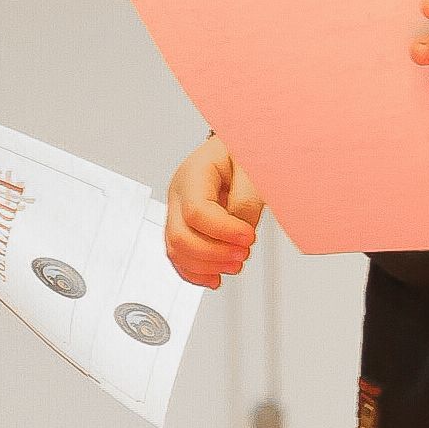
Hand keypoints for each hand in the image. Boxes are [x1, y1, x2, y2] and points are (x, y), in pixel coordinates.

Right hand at [165, 135, 264, 288]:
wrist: (238, 150)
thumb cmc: (243, 153)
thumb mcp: (251, 168)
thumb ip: (245, 200)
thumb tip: (239, 232)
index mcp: (194, 172)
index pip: (197, 211)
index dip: (223, 231)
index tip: (248, 237)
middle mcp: (179, 193)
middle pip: (180, 235)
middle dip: (213, 253)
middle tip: (243, 254)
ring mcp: (177, 211)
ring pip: (177, 250)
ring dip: (207, 266)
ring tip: (236, 264)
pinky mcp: (183, 227)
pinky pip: (180, 257)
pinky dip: (197, 273)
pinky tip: (215, 278)